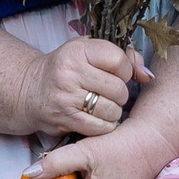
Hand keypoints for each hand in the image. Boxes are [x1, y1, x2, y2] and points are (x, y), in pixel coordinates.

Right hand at [19, 36, 148, 137]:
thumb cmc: (67, 69)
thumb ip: (123, 56)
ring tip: (102, 105)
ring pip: (112, 110)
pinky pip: (101, 127)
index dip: (125, 70)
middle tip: (110, 93)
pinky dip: (105, 125)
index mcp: (78, 51)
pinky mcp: (66, 119)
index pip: (119, 61)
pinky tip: (97, 118)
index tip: (117, 74)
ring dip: (113, 111)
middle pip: (119, 89)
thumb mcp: (89, 52)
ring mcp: (67, 98)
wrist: (31, 90)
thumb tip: (148, 76)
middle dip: (120, 93)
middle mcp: (70, 73)